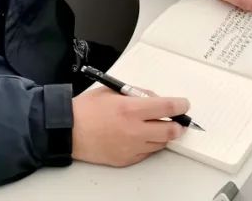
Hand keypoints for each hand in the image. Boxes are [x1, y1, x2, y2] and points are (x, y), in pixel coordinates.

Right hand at [71, 88, 188, 166]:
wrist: (68, 131)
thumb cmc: (87, 109)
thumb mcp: (112, 91)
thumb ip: (136, 94)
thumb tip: (155, 99)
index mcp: (131, 109)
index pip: (167, 108)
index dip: (180, 105)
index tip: (184, 104)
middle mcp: (134, 130)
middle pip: (170, 131)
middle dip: (178, 125)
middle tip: (177, 121)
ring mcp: (131, 147)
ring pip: (160, 143)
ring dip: (163, 135)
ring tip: (155, 126)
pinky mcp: (126, 159)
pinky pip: (146, 153)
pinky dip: (148, 144)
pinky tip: (141, 136)